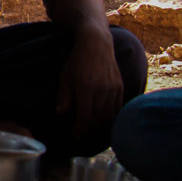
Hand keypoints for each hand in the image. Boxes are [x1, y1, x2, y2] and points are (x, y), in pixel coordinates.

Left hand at [57, 23, 122, 138]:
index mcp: (86, 89)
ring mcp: (113, 89)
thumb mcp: (65, 77)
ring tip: (92, 132)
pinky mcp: (120, 88)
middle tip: (82, 136)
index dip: (80, 130)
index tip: (74, 136)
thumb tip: (61, 114)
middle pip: (98, 120)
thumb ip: (64, 97)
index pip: (85, 117)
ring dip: (101, 127)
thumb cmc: (77, 61)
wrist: (96, 44)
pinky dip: (112, 119)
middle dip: (90, 131)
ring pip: (110, 116)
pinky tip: (105, 123)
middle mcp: (102, 91)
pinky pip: (118, 109)